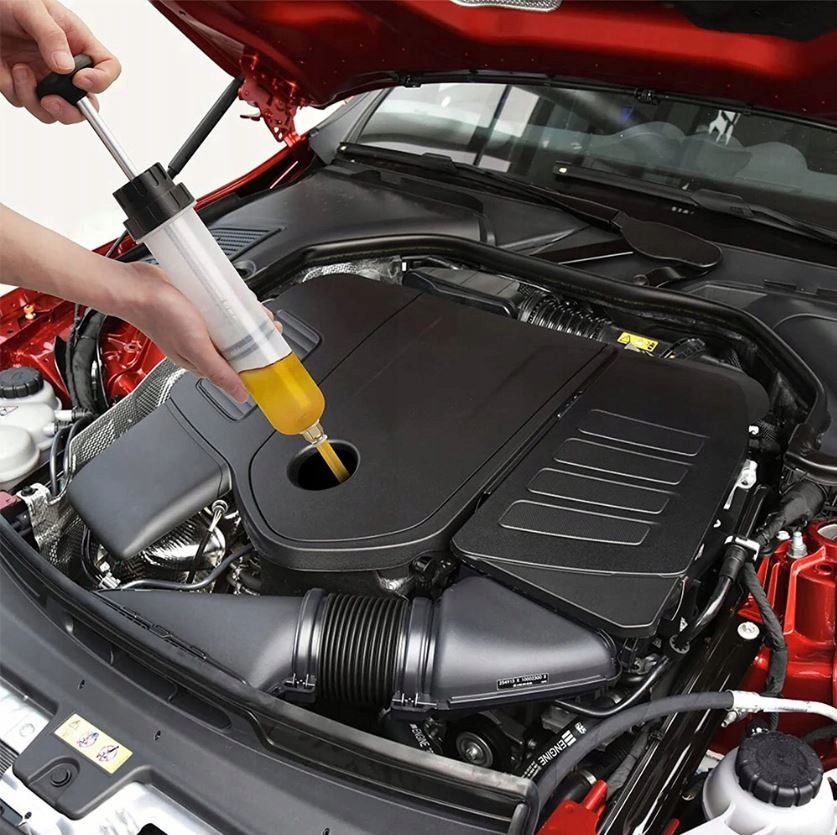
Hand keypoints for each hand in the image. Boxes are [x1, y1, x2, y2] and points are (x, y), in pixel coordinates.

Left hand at [0, 0, 119, 122]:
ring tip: (20, 70)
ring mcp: (45, 80)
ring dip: (34, 98)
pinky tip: (7, 69)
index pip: (108, 68)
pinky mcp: (22, 87)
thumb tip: (65, 67)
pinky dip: (14, 90)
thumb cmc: (8, 0)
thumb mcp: (32, 7)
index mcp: (77, 44)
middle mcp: (65, 67)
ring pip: (54, 113)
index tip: (80, 81)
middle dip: (71, 111)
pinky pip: (24, 103)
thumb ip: (52, 36)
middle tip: (51, 101)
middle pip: (86, 105)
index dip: (101, 80)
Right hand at [120, 261, 281, 403]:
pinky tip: (240, 300)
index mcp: (202, 362)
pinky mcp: (198, 307)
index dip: (257, 361)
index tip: (273, 352)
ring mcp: (201, 326)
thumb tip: (241, 395)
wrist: (136, 286)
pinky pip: (223, 309)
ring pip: (232, 326)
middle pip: (239, 345)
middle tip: (269, 326)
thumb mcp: (196, 347)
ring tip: (258, 312)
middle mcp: (202, 346)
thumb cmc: (158, 316)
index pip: (237, 368)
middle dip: (257, 336)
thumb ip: (219, 372)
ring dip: (248, 319)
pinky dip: (234, 306)